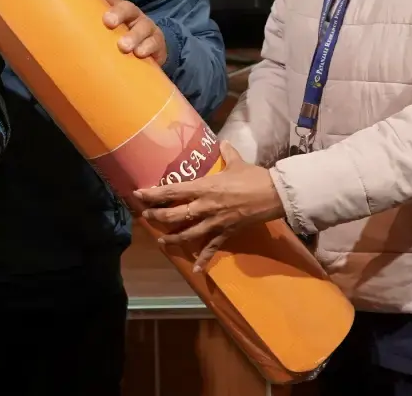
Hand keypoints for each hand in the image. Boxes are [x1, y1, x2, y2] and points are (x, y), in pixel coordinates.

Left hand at [84, 0, 166, 65]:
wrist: (148, 55)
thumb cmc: (118, 40)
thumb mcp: (102, 32)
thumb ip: (86, 26)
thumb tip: (52, 28)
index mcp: (116, 9)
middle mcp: (132, 15)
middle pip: (126, 7)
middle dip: (117, 12)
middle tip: (108, 21)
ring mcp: (146, 27)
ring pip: (142, 26)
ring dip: (133, 35)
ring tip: (123, 46)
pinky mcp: (157, 42)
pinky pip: (154, 42)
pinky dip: (147, 47)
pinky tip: (140, 54)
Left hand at [131, 142, 284, 271]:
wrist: (273, 195)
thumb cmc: (253, 177)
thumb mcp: (237, 162)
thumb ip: (227, 153)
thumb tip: (223, 142)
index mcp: (204, 187)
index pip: (172, 191)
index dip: (153, 193)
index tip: (139, 194)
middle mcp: (204, 206)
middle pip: (174, 214)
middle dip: (157, 215)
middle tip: (146, 215)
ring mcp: (215, 222)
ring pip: (188, 233)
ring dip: (172, 237)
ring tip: (161, 240)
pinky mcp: (226, 233)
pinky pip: (212, 248)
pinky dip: (204, 258)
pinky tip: (197, 268)